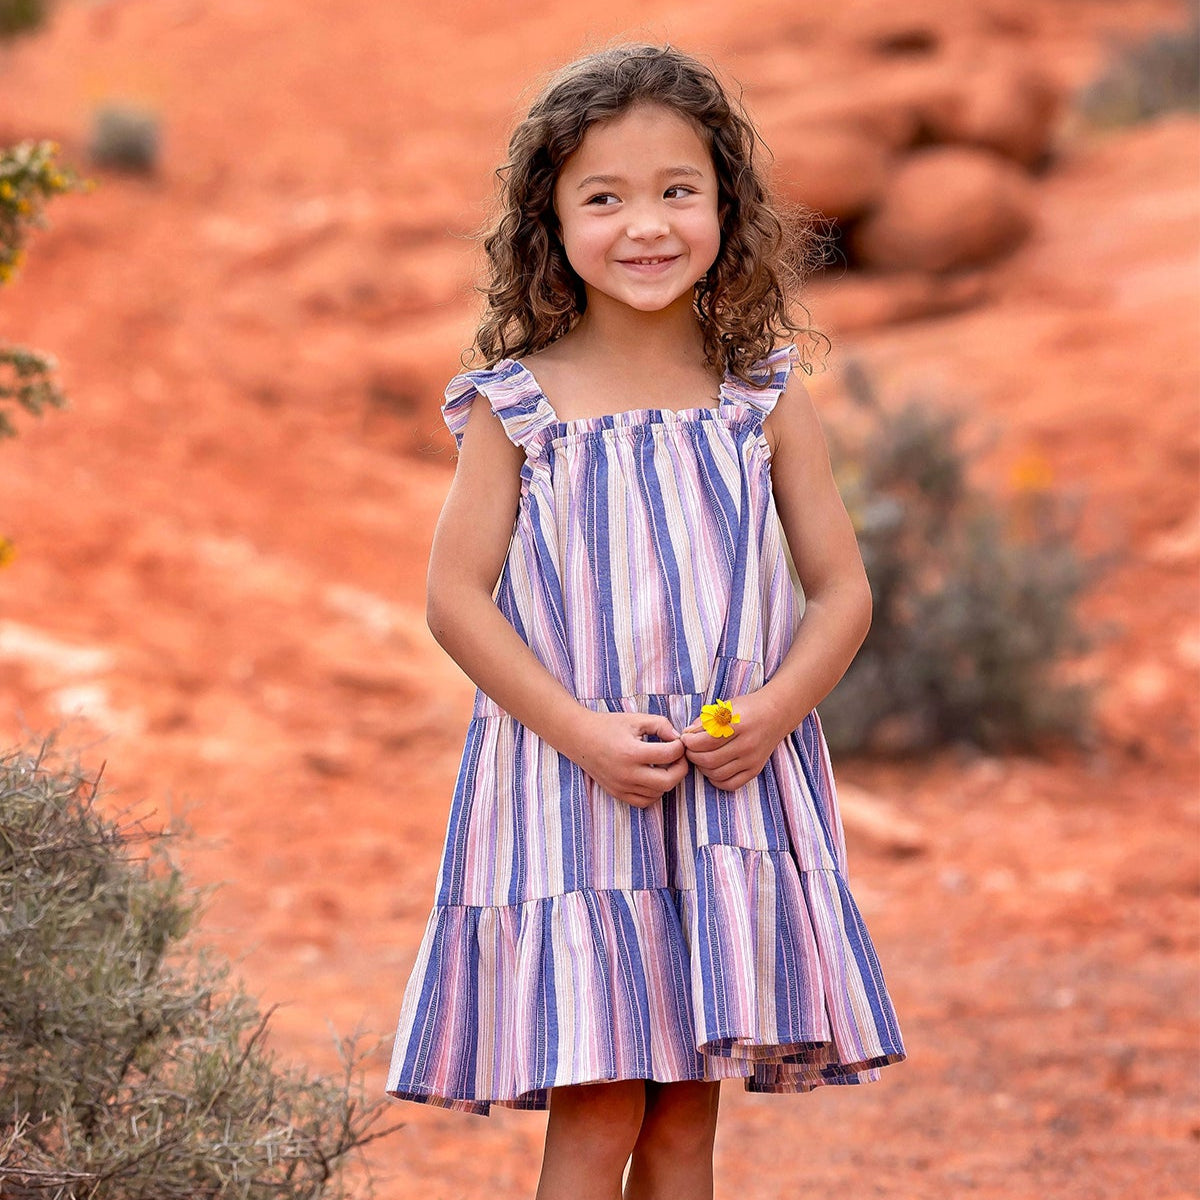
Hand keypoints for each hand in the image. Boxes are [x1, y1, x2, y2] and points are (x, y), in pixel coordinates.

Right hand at [567, 710, 689, 808]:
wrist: (580, 738)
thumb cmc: (608, 726)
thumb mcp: (636, 719)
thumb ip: (661, 725)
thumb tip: (677, 738)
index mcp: (632, 752)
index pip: (669, 755)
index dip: (680, 747)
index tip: (677, 741)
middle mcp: (627, 774)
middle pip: (668, 781)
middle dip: (680, 768)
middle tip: (678, 757)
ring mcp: (622, 787)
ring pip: (658, 793)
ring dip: (668, 780)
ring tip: (664, 765)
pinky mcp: (617, 794)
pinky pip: (644, 802)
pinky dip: (654, 792)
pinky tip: (652, 778)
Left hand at [681, 690, 787, 791]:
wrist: (776, 714)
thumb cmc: (747, 708)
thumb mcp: (725, 707)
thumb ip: (705, 721)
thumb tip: (686, 734)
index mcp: (738, 724)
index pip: (706, 741)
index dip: (689, 742)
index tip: (685, 738)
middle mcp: (746, 744)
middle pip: (709, 760)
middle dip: (692, 756)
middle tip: (689, 749)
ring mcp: (752, 759)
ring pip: (717, 774)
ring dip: (702, 768)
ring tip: (700, 758)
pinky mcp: (755, 770)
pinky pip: (731, 784)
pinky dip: (716, 781)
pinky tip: (712, 770)